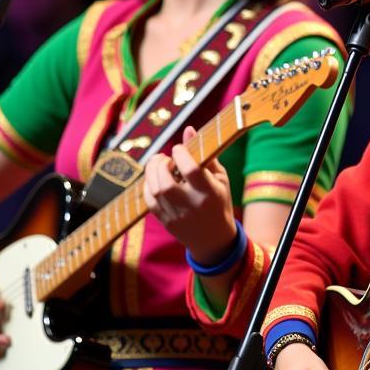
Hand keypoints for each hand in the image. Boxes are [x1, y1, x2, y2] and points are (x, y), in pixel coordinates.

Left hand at [142, 126, 236, 262]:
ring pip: (155, 191)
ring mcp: (176, 215)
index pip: (191, 170)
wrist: (214, 239)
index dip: (180, 154)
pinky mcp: (165, 222)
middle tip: (164, 157)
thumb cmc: (220, 202)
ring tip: (158, 165)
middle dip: (160, 164)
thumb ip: (204, 155)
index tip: (178, 148)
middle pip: (166, 182)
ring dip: (152, 172)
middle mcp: (192, 205)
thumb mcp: (220, 179)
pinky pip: (149, 201)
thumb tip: (187, 129)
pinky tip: (155, 180)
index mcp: (210, 192)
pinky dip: (148, 186)